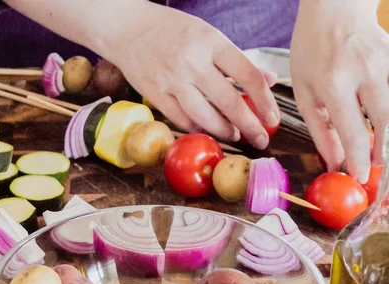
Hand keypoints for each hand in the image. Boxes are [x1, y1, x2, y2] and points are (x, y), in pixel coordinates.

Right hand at [101, 3, 279, 148]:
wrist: (127, 28)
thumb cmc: (172, 30)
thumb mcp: (208, 35)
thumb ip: (237, 59)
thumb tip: (269, 80)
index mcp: (210, 42)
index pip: (247, 76)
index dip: (264, 101)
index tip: (273, 118)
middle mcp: (191, 62)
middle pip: (229, 102)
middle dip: (249, 126)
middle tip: (261, 139)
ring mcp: (171, 80)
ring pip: (204, 117)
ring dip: (224, 131)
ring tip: (235, 135)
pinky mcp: (155, 94)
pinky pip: (181, 120)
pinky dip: (197, 128)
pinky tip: (207, 129)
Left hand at [290, 0, 388, 182]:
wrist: (335, 10)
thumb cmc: (312, 51)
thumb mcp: (303, 89)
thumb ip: (319, 127)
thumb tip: (334, 160)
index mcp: (333, 80)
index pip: (352, 128)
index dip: (359, 157)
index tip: (360, 177)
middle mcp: (365, 71)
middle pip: (385, 121)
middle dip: (384, 151)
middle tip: (376, 167)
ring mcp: (387, 63)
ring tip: (380, 151)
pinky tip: (383, 127)